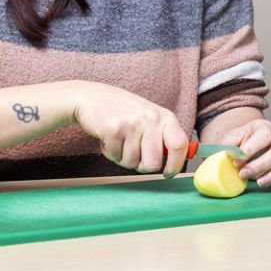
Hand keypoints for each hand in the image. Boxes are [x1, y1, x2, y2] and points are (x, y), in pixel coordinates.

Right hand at [68, 81, 189, 175]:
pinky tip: (108, 138)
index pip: (180, 145)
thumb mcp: (150, 118)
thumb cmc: (123, 111)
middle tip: (133, 154)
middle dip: (142, 166)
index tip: (168, 173)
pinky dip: (110, 153)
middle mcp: (151, 118)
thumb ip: (163, 137)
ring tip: (119, 140)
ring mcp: (132, 123)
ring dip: (123, 158)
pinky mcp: (113, 129)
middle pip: (154, 163)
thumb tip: (178, 162)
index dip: (176, 165)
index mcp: (165, 117)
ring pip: (132, 163)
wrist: (90, 96)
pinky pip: (115, 157)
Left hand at [212, 118, 270, 190]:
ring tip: (259, 183)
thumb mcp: (226, 143)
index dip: (251, 149)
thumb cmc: (232, 147)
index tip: (236, 161)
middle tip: (243, 174)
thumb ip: (226, 149)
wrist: (236, 153)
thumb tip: (226, 157)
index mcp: (262, 128)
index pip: (265, 135)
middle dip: (261, 165)